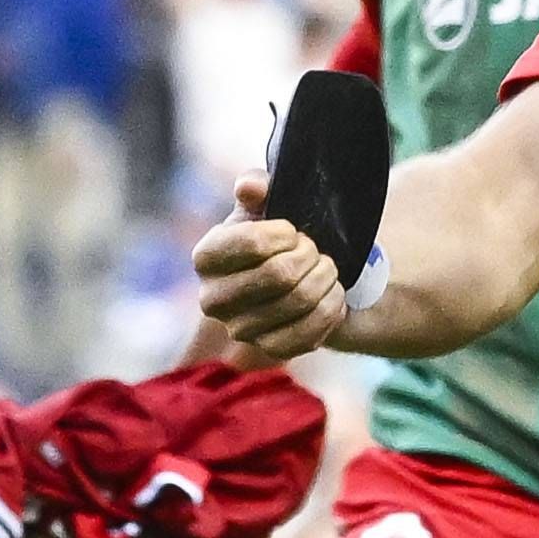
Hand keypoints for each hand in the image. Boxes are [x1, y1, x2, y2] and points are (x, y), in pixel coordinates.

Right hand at [193, 172, 348, 365]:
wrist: (304, 278)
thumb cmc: (278, 238)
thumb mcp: (267, 206)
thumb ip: (258, 188)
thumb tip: (250, 186)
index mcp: (206, 257)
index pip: (253, 243)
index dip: (287, 235)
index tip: (294, 232)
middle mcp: (212, 298)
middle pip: (281, 275)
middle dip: (312, 257)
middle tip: (317, 252)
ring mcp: (240, 329)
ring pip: (301, 301)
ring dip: (327, 280)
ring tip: (326, 270)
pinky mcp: (269, 351)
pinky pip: (312, 331)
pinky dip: (332, 307)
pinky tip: (331, 296)